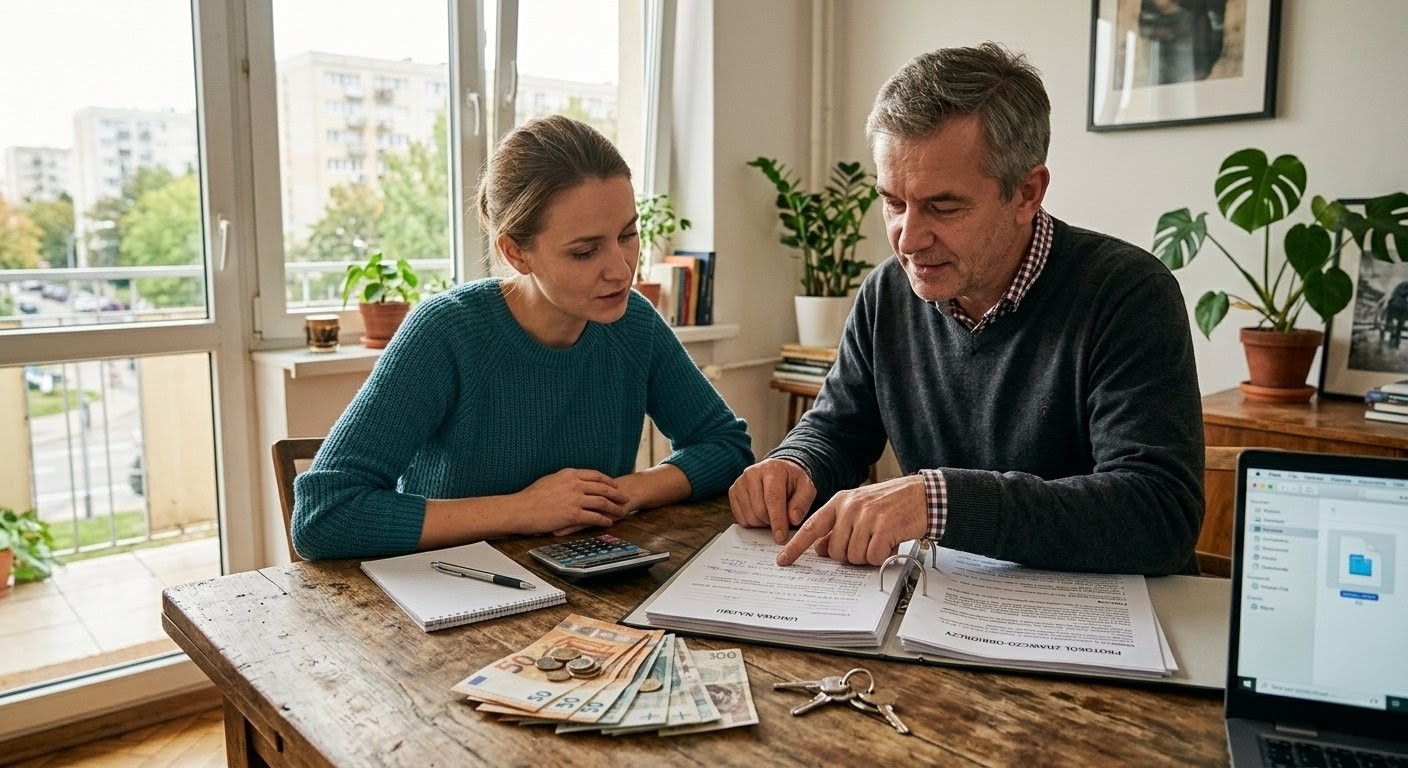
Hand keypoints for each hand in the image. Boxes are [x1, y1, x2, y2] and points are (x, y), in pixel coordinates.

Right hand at [512, 468, 629, 535]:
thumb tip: (571, 479)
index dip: (607, 481)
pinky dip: (604, 519)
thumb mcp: (550, 480)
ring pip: (602, 502)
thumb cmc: (531, 497)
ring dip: (614, 507)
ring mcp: (575, 499)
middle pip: (603, 488)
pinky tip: (609, 522)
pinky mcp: (573, 514)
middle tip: (625, 497)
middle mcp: (575, 484)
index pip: (595, 475)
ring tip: (621, 511)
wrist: (521, 509)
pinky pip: (594, 517)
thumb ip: (564, 479)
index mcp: (569, 474)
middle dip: (616, 493)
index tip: (615, 485)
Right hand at [728, 458, 815, 543]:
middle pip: (759, 510)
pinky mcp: (733, 491)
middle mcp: (752, 473)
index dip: (777, 520)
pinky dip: (752, 522)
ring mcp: (740, 482)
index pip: (773, 498)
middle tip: (781, 522)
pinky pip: (740, 518)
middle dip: (771, 523)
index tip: (781, 537)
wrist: (778, 471)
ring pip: (749, 516)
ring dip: (762, 523)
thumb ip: (802, 503)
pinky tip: (761, 514)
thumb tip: (793, 519)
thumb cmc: (792, 481)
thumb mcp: (806, 488)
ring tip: (772, 515)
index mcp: (772, 470)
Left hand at [776, 475, 927, 565]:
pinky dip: (882, 556)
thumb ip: (837, 527)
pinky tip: (890, 542)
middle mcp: (849, 507)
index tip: (783, 561)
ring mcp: (866, 516)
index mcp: (839, 502)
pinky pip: (872, 556)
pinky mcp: (883, 527)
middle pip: (834, 551)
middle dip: (849, 555)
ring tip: (880, 540)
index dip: (796, 547)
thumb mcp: (859, 510)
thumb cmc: (891, 504)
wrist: (923, 495)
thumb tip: (818, 548)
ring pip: (853, 556)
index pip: (811, 527)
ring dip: (868, 556)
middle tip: (867, 543)